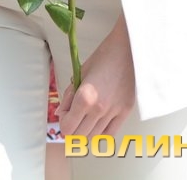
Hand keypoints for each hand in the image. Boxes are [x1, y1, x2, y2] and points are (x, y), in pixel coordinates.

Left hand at [56, 17, 135, 139]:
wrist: (127, 51)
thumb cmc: (103, 57)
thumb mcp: (79, 74)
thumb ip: (68, 96)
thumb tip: (59, 112)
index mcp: (84, 98)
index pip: (67, 128)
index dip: (62, 122)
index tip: (64, 113)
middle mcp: (99, 109)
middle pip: (79, 136)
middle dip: (72, 128)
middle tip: (72, 117)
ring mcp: (113, 113)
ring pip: (94, 137)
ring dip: (85, 131)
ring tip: (84, 119)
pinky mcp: (125, 112)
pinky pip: (110, 134)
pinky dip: (101, 133)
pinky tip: (97, 123)